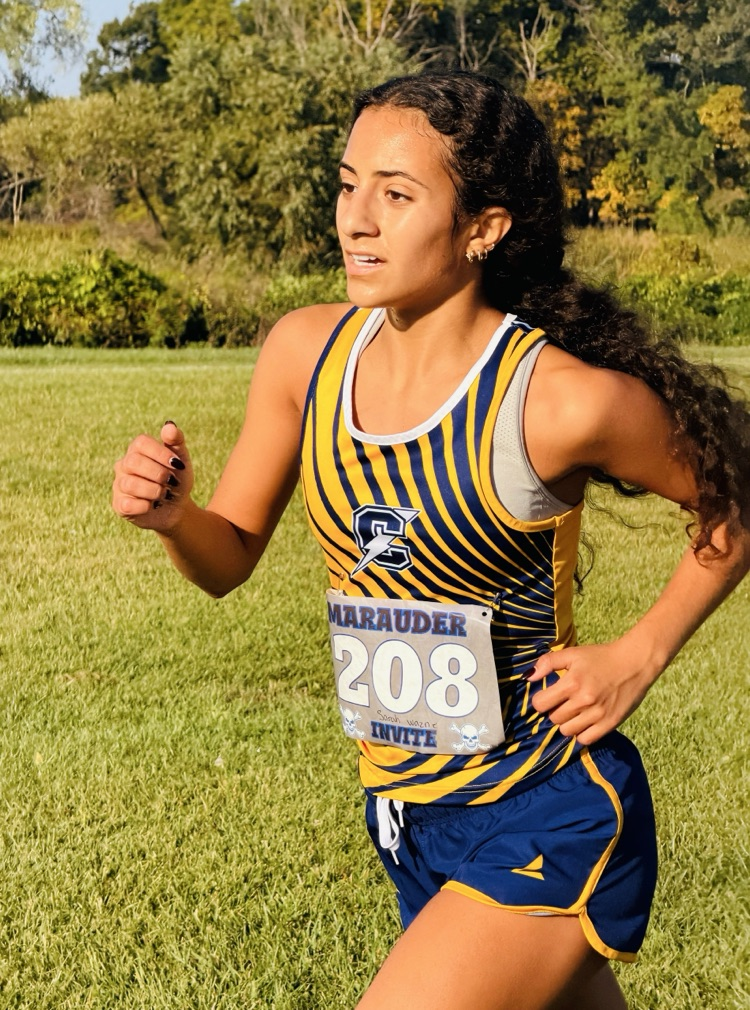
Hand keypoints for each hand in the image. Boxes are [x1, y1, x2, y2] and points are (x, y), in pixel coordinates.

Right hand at [112, 421, 193, 531]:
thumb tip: (169, 425)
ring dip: (154, 491)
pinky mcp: (119, 505)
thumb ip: (177, 441)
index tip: (178, 465)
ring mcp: (119, 485)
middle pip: (133, 462)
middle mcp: (124, 465)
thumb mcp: (182, 460)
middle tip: (171, 482)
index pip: (141, 442)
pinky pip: (127, 504)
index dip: (161, 453)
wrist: (177, 508)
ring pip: (130, 484)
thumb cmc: (176, 479)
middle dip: (158, 474)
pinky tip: (153, 505)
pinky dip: (146, 506)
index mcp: (137, 450)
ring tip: (164, 494)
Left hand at [526, 638, 655, 745]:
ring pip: (567, 731)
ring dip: (567, 723)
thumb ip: (548, 662)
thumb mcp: (573, 653)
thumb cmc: (601, 657)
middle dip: (554, 711)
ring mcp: (597, 714)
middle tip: (563, 702)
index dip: (541, 700)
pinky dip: (581, 733)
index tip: (547, 696)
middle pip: (553, 718)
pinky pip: (586, 739)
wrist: (635, 663)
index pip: (541, 704)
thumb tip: (528, 677)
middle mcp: (583, 700)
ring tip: (574, 712)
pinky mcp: (610, 723)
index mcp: (572, 682)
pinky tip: (584, 722)